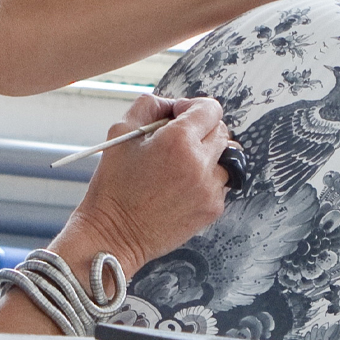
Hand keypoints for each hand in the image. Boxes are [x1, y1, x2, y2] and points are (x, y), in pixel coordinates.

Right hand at [59, 95, 233, 274]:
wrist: (113, 235)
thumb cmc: (113, 186)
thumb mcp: (120, 132)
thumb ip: (150, 106)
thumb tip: (171, 104)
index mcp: (179, 140)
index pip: (210, 108)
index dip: (193, 107)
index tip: (178, 116)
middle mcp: (201, 164)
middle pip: (221, 130)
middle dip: (201, 129)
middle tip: (176, 141)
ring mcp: (210, 189)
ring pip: (226, 157)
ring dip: (208, 155)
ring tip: (180, 165)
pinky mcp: (213, 209)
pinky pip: (221, 183)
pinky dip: (207, 179)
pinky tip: (181, 185)